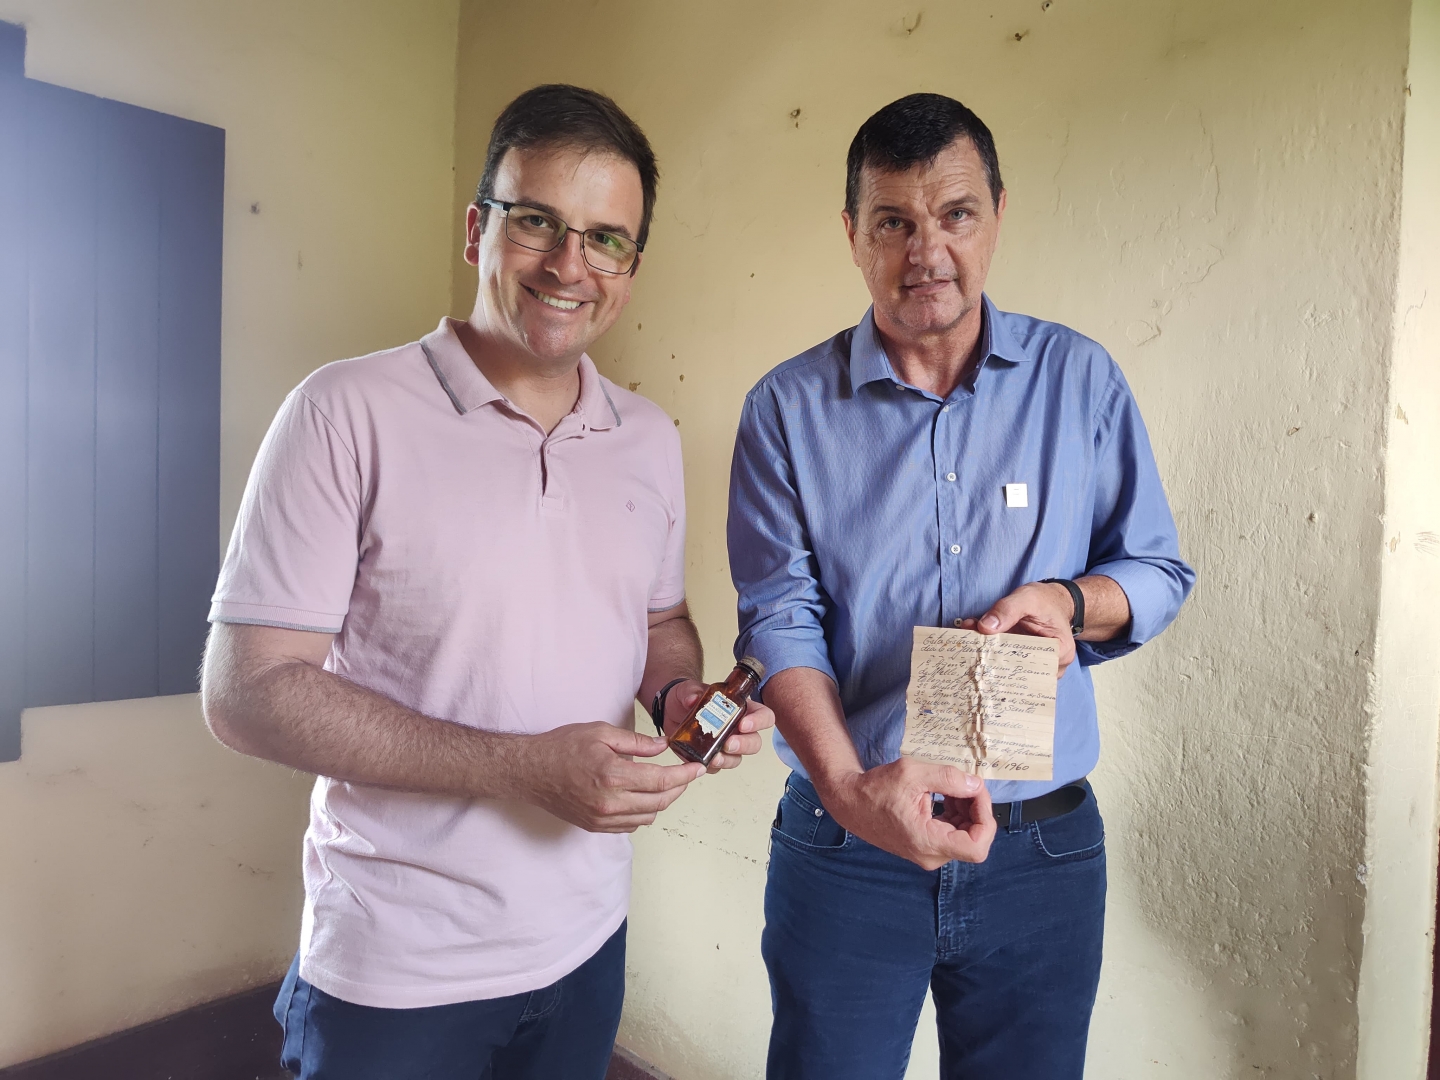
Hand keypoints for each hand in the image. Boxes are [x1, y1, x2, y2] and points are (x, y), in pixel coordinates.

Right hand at [520, 722, 703, 832]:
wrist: (530, 771)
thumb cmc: (562, 747)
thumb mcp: (600, 732)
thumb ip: (636, 742)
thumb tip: (663, 747)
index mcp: (613, 775)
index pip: (661, 781)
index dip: (684, 776)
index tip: (698, 769)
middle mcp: (610, 802)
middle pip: (660, 802)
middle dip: (679, 788)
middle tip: (687, 775)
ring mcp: (602, 818)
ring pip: (648, 817)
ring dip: (662, 802)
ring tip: (665, 784)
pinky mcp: (596, 826)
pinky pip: (631, 826)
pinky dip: (644, 813)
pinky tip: (643, 797)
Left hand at [665, 681, 776, 773]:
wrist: (669, 709)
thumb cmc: (687, 698)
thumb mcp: (688, 689)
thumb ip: (691, 692)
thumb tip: (693, 699)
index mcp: (740, 709)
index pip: (763, 715)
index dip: (759, 721)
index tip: (744, 724)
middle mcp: (737, 729)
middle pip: (755, 742)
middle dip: (744, 745)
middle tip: (729, 744)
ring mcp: (726, 744)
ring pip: (738, 758)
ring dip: (728, 760)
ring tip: (714, 757)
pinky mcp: (711, 756)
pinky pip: (718, 768)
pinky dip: (712, 767)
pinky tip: (704, 762)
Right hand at [821, 756, 994, 870]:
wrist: (850, 802)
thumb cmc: (875, 789)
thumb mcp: (912, 773)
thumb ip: (949, 779)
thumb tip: (976, 785)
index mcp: (927, 841)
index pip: (977, 847)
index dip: (985, 818)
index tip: (977, 792)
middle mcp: (930, 855)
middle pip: (973, 839)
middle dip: (976, 809)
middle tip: (966, 783)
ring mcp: (927, 853)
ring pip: (964, 836)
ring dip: (966, 810)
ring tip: (952, 786)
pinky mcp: (924, 847)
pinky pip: (951, 834)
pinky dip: (955, 814)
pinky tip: (945, 795)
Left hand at [957, 580, 1077, 675]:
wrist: (1050, 600)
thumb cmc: (1045, 600)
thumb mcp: (1027, 597)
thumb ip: (1007, 610)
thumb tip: (985, 627)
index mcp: (1060, 652)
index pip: (1031, 665)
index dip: (1004, 660)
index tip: (982, 653)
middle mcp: (1050, 666)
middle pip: (1017, 670)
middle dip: (991, 660)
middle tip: (968, 649)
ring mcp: (1035, 666)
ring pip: (1008, 668)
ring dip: (987, 655)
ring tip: (967, 643)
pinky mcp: (1022, 661)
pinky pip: (1004, 660)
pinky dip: (988, 650)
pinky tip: (972, 639)